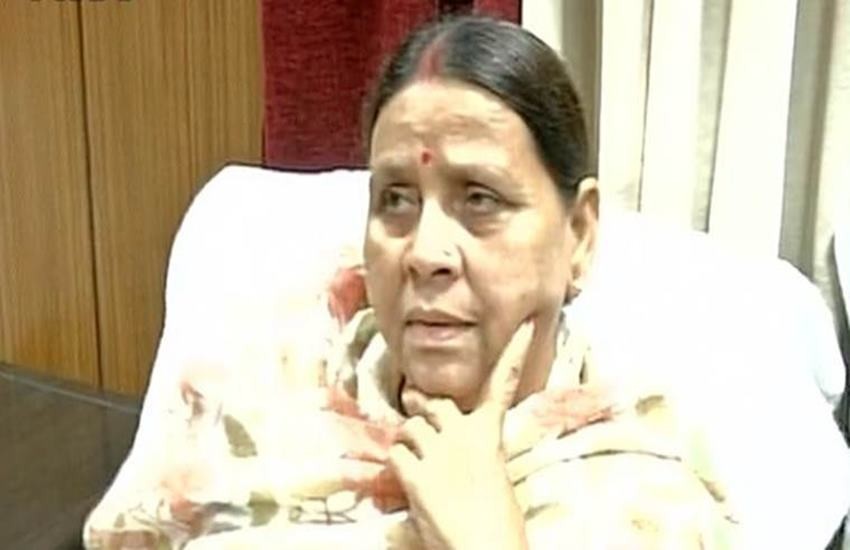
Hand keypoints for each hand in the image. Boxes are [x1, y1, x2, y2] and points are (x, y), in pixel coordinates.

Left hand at [388, 321, 533, 549]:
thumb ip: (477, 459)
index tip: (527, 326)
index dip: (513, 353)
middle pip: (436, 403)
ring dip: (411, 441)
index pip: (501, 386)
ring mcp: (436, 452)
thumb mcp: (497, 483)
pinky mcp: (413, 474)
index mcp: (490, 437)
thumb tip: (455, 462)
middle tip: (417, 408)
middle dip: (425, 406)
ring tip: (418, 462)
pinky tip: (409, 481)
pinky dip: (399, 464)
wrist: (486, 549)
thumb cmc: (500, 526)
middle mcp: (462, 435)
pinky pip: (396, 454)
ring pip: (411, 427)